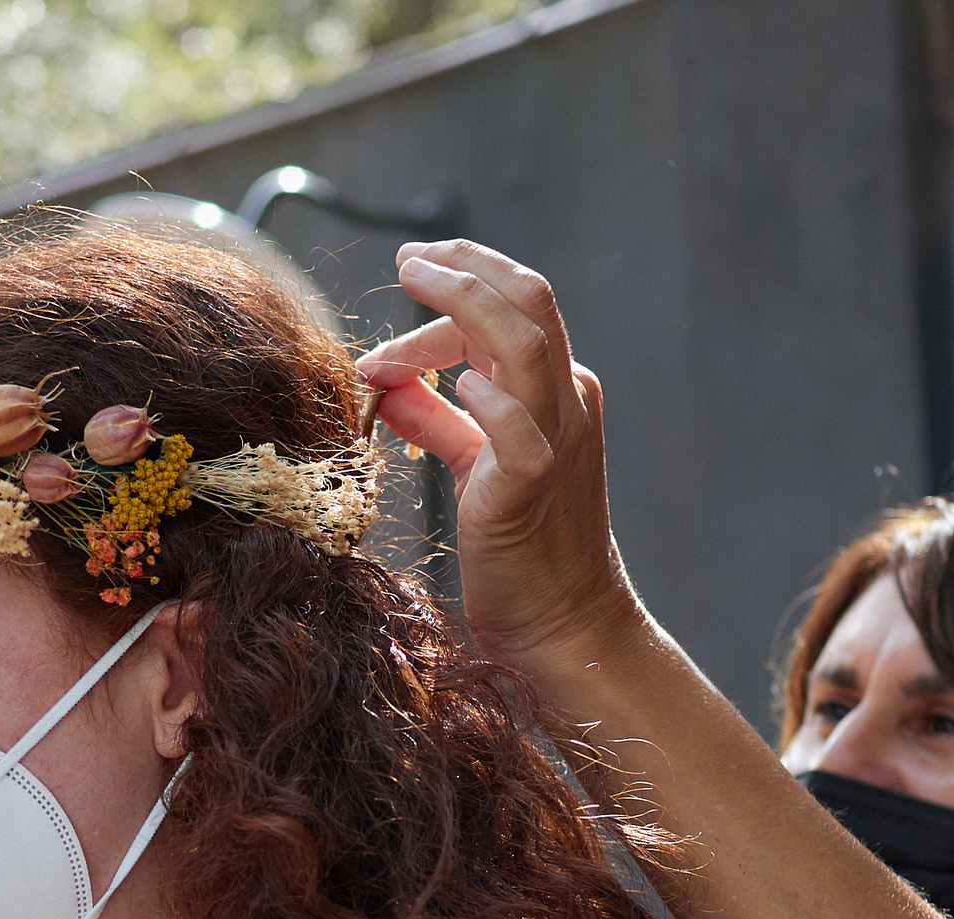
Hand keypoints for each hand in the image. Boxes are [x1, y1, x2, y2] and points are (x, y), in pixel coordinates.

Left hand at [357, 241, 645, 669]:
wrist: (563, 625)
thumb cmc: (522, 550)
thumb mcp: (475, 469)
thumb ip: (437, 424)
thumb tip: (388, 387)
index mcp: (556, 393)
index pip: (509, 312)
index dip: (449, 300)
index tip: (398, 307)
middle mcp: (565, 402)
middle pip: (527, 298)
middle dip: (464, 265)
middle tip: (408, 258)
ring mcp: (557, 437)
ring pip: (525, 338)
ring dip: (464, 300)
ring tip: (413, 278)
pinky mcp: (534, 482)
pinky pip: (515, 421)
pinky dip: (482, 392)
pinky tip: (447, 388)